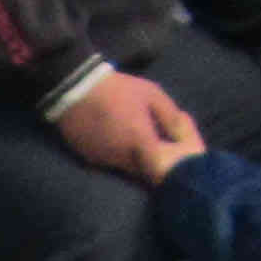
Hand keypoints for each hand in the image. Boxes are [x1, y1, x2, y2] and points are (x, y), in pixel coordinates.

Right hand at [55, 69, 206, 185]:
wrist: (77, 88)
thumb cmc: (119, 89)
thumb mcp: (152, 94)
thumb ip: (170, 117)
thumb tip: (183, 137)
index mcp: (140, 142)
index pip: (159, 169)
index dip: (166, 169)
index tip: (171, 165)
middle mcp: (122, 157)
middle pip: (141, 171)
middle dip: (148, 164)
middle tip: (152, 151)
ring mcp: (104, 160)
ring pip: (123, 168)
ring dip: (130, 161)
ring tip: (130, 143)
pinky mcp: (89, 158)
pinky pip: (107, 162)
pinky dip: (113, 156)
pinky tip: (111, 140)